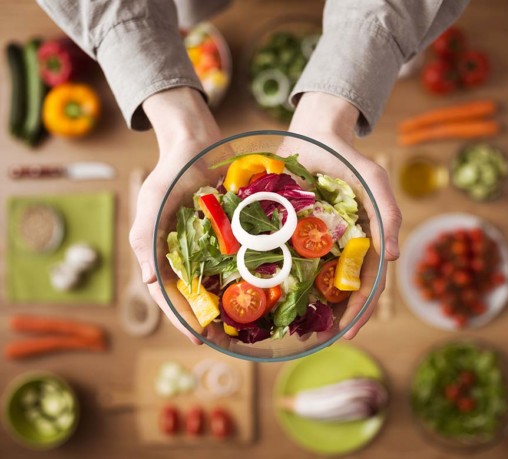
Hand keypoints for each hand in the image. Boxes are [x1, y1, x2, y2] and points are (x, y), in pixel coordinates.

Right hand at [129, 87, 220, 343]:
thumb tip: (148, 281)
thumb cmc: (171, 172)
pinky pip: (237, 260)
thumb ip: (146, 240)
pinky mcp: (228, 234)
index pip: (168, 295)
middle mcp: (185, 254)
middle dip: (209, 319)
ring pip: (217, 282)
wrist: (196, 142)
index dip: (182, 318)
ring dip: (228, 304)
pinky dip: (245, 276)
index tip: (200, 339)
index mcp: (161, 253)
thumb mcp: (153, 202)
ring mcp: (208, 245)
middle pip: (195, 295)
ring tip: (245, 326)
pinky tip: (261, 290)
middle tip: (228, 340)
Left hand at [288, 92, 401, 338]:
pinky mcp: (288, 230)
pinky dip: (280, 276)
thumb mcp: (375, 181)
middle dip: (334, 316)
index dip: (360, 310)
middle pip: (338, 288)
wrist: (316, 134)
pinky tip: (269, 293)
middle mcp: (337, 246)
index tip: (349, 333)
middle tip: (321, 339)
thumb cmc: (349, 159)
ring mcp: (312, 240)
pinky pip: (283, 256)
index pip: (366, 283)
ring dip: (307, 304)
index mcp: (362, 241)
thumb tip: (394, 258)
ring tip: (295, 328)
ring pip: (311, 278)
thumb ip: (389, 213)